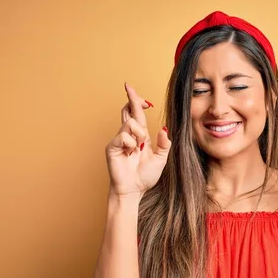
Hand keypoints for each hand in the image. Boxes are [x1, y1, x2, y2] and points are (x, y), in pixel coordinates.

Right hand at [105, 82, 170, 197]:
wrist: (134, 190)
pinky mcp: (112, 147)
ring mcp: (119, 140)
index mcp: (140, 136)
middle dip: (131, 98)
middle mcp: (128, 135)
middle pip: (128, 110)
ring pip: (130, 122)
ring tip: (138, 148)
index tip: (139, 95)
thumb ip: (164, 144)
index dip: (137, 101)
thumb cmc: (145, 177)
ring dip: (138, 133)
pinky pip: (123, 135)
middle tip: (128, 86)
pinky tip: (130, 152)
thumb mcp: (161, 159)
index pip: (137, 114)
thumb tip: (164, 128)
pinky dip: (130, 143)